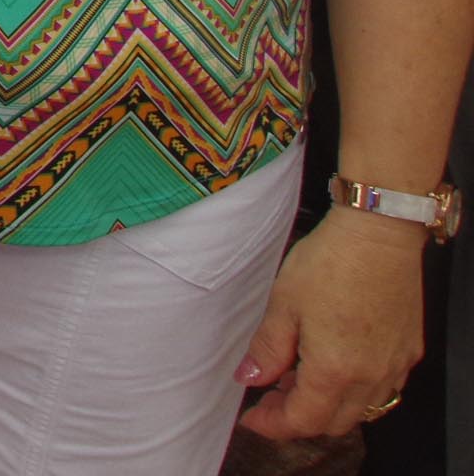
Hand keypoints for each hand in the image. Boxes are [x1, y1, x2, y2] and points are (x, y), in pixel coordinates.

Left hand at [234, 209, 426, 438]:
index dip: (273, 424)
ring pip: (360, 410)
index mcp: (335, 370)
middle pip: (333, 423)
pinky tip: (333, 363)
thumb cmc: (331, 262)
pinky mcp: (408, 351)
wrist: (379, 234)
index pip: (303, 420)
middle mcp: (371, 376)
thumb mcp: (284, 303)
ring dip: (326, 404)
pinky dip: (354, 390)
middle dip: (297, 417)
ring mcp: (394, 366)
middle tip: (270, 394)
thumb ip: (267, 349)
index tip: (253, 416)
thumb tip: (249, 378)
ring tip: (297, 374)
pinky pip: (382, 389)